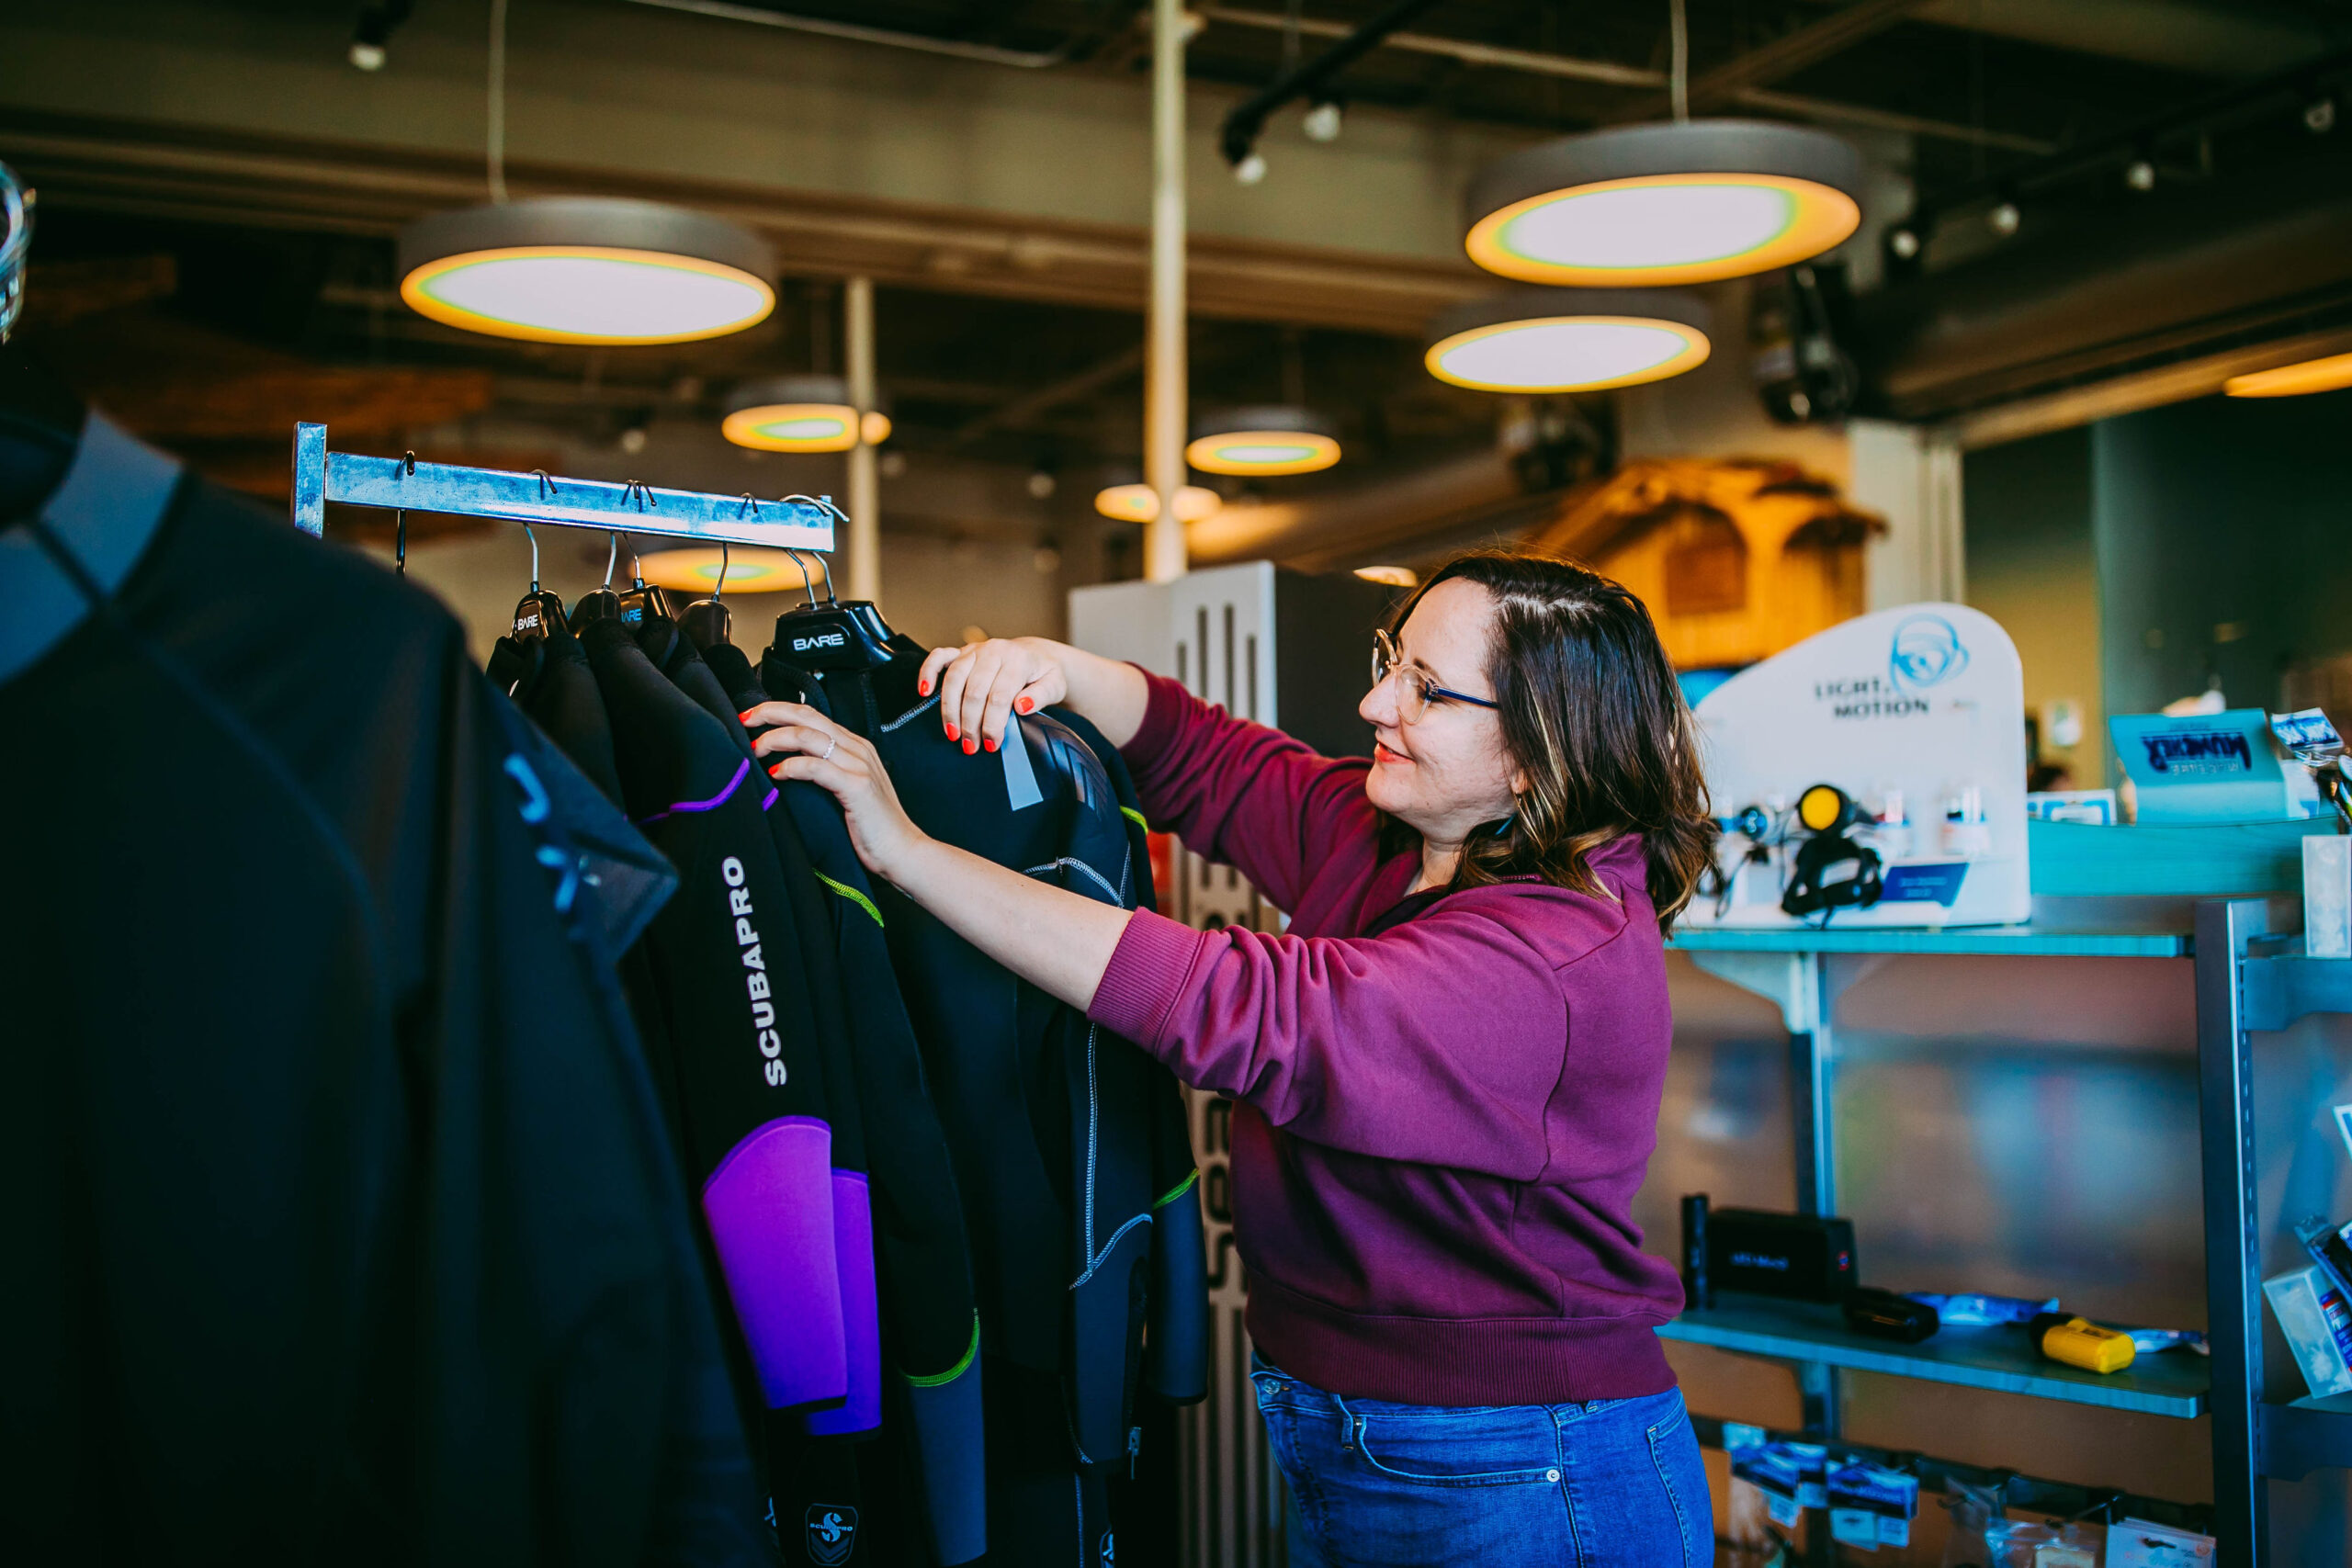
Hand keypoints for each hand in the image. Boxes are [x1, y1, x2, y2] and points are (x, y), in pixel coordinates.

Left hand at [744, 702, 928, 883]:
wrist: (902, 851)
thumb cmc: (871, 827)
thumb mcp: (845, 789)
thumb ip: (823, 770)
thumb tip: (783, 764)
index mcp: (854, 746)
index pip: (811, 714)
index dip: (778, 711)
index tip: (752, 717)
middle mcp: (857, 749)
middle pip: (807, 716)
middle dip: (771, 713)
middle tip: (745, 720)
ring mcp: (859, 766)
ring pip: (808, 736)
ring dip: (776, 740)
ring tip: (756, 750)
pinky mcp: (857, 787)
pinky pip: (816, 767)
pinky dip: (792, 766)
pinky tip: (777, 773)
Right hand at [917, 637, 1068, 755]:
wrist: (1036, 656)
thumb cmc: (1044, 675)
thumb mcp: (1054, 685)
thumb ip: (1041, 696)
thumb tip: (1022, 706)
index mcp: (1018, 660)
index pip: (1000, 696)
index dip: (993, 723)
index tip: (992, 745)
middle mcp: (994, 651)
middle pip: (975, 691)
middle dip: (971, 723)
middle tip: (971, 746)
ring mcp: (975, 650)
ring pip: (954, 678)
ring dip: (950, 709)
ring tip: (952, 734)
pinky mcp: (961, 651)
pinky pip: (939, 657)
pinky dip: (928, 672)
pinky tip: (924, 691)